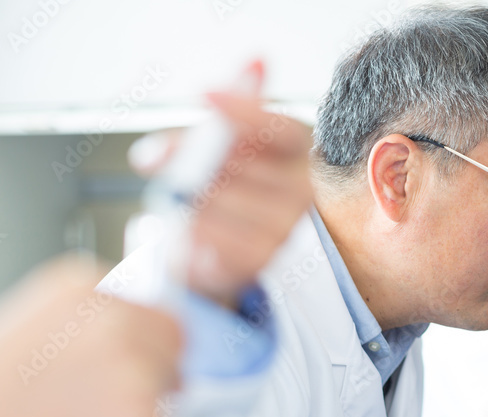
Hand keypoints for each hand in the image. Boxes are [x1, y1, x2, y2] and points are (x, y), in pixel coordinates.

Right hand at [0, 257, 182, 416]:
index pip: (147, 300)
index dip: (143, 333)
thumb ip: (86, 317)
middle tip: (125, 391)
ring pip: (171, 380)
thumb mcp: (29, 325)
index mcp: (80, 285)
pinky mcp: (146, 415)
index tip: (131, 353)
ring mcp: (134, 365)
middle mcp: (114, 317)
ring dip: (146, 399)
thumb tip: (137, 326)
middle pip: (175, 335)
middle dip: (159, 361)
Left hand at [129, 61, 312, 309]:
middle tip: (157, 156)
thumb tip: (258, 60)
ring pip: (229, 201)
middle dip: (195, 157)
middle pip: (247, 164)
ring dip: (190, 197)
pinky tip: (189, 227)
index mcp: (296, 151)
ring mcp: (287, 227)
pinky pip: (221, 238)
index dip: (243, 110)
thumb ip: (229, 108)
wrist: (208, 249)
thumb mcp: (216, 142)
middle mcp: (302, 189)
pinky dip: (195, 230)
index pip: (281, 128)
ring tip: (177, 199)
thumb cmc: (216, 186)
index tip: (202, 94)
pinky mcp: (264, 258)